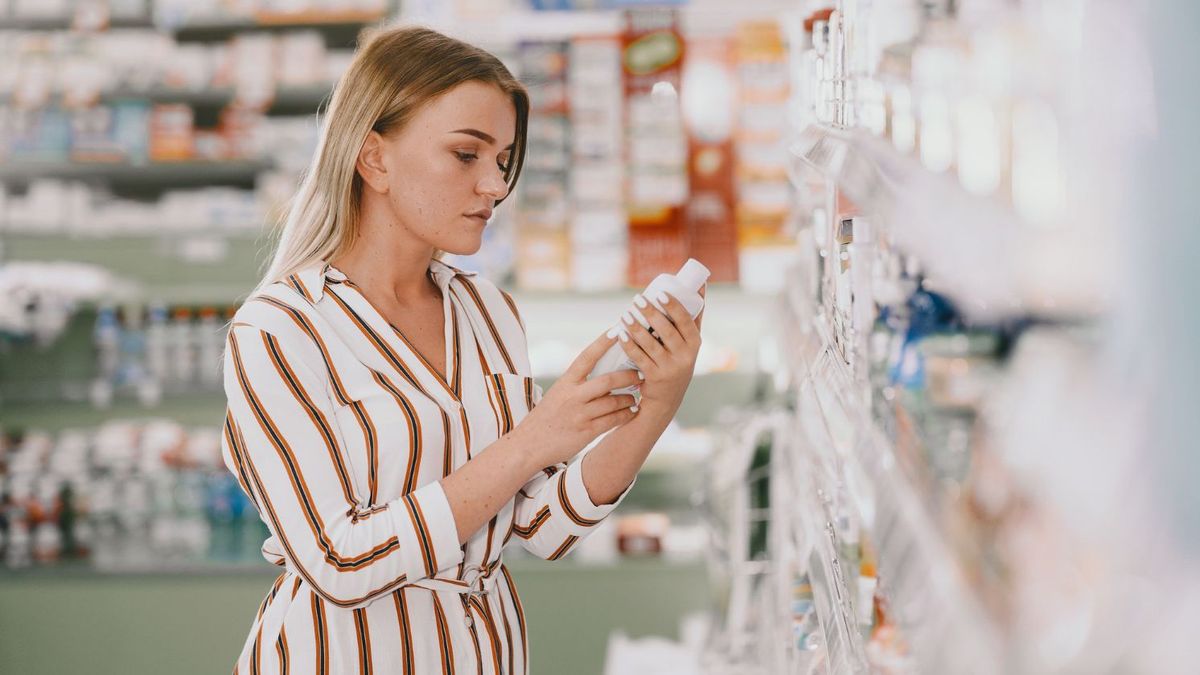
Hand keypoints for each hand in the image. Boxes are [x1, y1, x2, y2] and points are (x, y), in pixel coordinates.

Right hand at [512, 332, 641, 468]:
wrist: (529, 445)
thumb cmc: (546, 418)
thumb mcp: (557, 394)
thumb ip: (577, 384)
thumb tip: (601, 372)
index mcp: (565, 382)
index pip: (587, 357)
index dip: (603, 342)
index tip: (617, 330)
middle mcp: (573, 396)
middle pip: (607, 381)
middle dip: (628, 376)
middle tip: (640, 373)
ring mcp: (580, 414)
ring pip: (613, 402)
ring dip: (628, 398)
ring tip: (635, 397)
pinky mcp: (587, 431)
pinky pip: (613, 420)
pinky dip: (625, 415)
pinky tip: (631, 412)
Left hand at [618, 285, 704, 412]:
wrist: (668, 399)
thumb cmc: (678, 360)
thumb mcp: (690, 343)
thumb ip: (693, 317)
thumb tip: (700, 285)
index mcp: (695, 343)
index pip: (686, 321)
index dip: (674, 306)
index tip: (660, 294)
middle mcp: (685, 356)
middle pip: (666, 330)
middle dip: (651, 313)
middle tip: (638, 299)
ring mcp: (670, 368)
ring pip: (650, 344)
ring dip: (636, 327)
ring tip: (625, 314)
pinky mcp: (654, 377)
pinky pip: (639, 357)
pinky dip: (629, 345)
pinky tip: (621, 334)